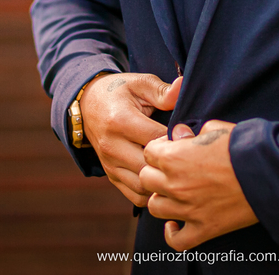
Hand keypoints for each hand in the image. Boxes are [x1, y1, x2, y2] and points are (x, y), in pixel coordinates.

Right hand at [80, 72, 181, 206]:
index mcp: (120, 121)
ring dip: (162, 181)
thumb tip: (182, 86)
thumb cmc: (119, 91)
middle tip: (188, 156)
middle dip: (171, 164)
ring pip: (143, 187)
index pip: (157, 140)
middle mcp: (112, 146)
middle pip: (150, 167)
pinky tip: (163, 178)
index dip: (177, 139)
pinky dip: (152, 192)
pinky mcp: (111, 176)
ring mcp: (110, 164)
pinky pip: (135, 196)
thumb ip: (162, 91)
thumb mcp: (140, 83)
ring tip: (177, 168)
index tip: (190, 135)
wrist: (88, 104)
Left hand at [140, 120, 258, 249]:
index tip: (172, 148)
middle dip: (157, 171)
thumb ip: (191, 132)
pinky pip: (176, 240)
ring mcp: (188, 210)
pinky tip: (177, 223)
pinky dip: (173, 233)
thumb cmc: (245, 146)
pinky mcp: (204, 229)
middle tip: (173, 168)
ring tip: (176, 192)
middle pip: (146, 178)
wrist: (271, 173)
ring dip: (163, 198)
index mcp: (174, 157)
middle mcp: (175, 185)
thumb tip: (179, 134)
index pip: (148, 152)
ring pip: (155, 207)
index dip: (159, 148)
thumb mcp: (216, 128)